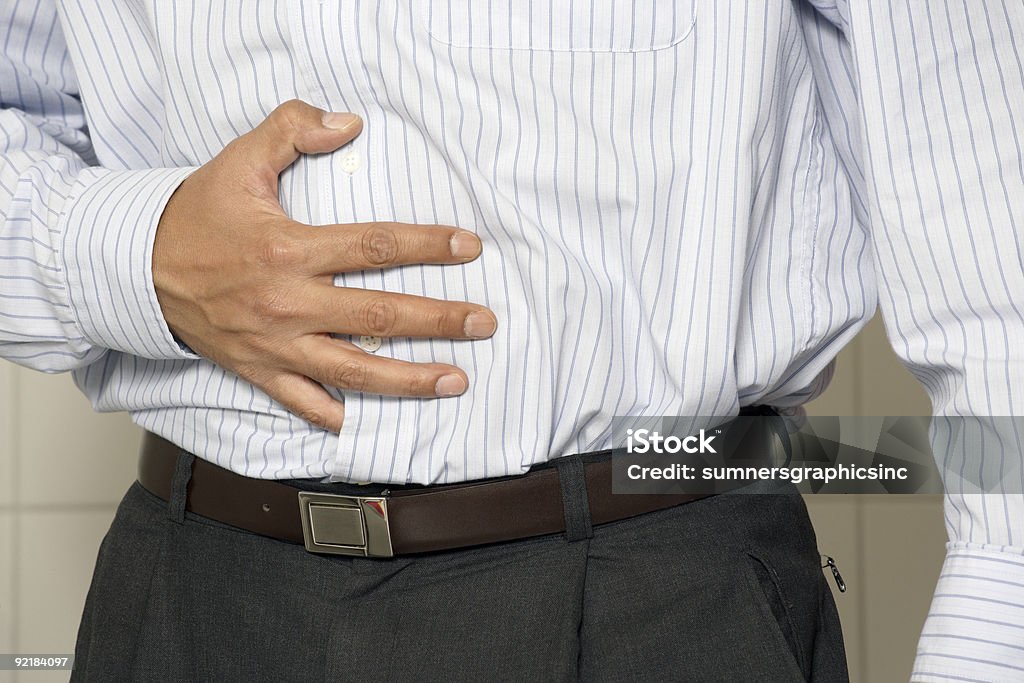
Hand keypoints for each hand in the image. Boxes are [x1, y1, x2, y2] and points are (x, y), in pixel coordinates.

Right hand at [152, 100, 495, 431]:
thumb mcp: (239, 160)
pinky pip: (304, 402)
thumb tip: (349, 123)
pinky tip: (371, 419)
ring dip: (410, 380)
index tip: (468, 247)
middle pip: (379, 316)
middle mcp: (288, 303)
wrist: (135, 268)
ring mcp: (275, 345)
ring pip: (355, 370)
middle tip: (484, 322)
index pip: (374, 247)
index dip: (427, 245)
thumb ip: (291, 129)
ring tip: (457, 381)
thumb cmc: (196, 215)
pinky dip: (336, 414)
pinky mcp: (258, 370)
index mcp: (288, 250)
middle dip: (439, 320)